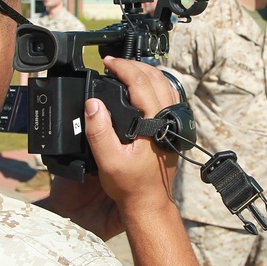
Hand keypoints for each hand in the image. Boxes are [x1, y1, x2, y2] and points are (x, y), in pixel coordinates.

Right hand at [41, 58, 178, 237]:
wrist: (149, 203)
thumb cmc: (131, 186)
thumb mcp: (108, 161)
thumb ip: (99, 132)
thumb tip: (92, 104)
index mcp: (155, 123)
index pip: (142, 83)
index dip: (124, 67)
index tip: (108, 62)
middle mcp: (168, 119)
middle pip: (156, 78)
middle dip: (134, 65)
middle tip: (113, 62)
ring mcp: (173, 123)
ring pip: (165, 85)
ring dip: (146, 72)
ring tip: (125, 69)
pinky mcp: (173, 128)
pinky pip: (168, 96)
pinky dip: (154, 84)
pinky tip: (141, 86)